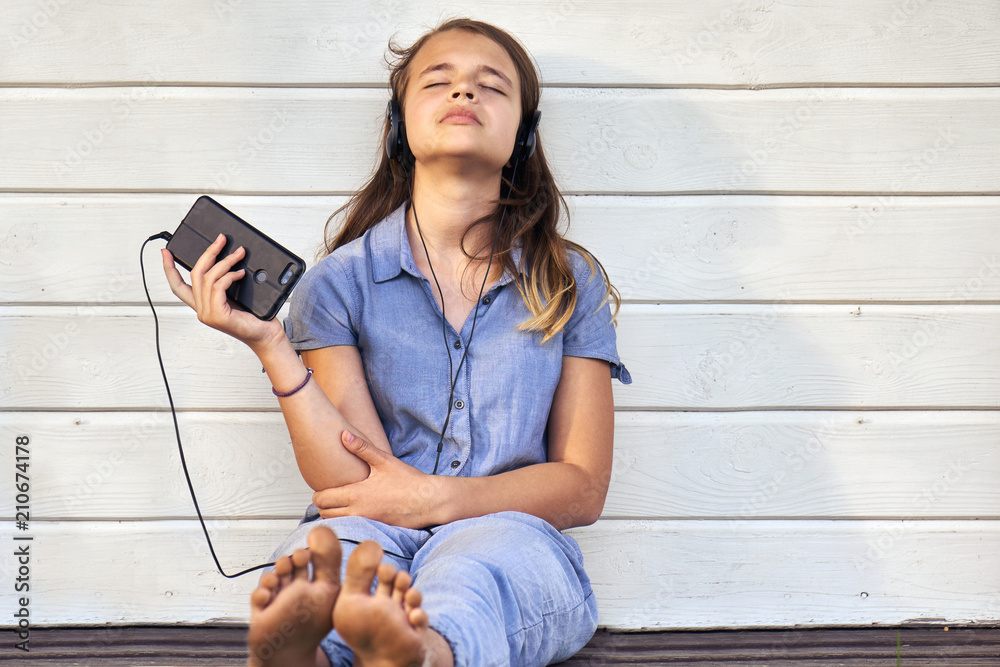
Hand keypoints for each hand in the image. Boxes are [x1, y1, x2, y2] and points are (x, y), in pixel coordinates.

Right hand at [161, 234, 283, 350]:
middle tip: (220, 239)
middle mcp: (201, 310)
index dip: (169, 269)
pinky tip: (240, 273)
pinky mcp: (218, 315)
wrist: (266, 335)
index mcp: (202, 305)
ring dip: (225, 261)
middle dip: (208, 253)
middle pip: (195, 274)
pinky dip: (230, 276)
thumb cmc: (254, 317)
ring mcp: (208, 314)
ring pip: (208, 278)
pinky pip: (218, 287)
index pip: (178, 286)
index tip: (165, 252)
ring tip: (239, 254)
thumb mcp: (235, 296)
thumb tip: (228, 258)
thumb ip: (225, 283)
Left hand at [311, 431, 440, 528]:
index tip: (324, 487)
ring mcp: (366, 524)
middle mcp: (358, 512)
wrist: (430, 502)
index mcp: (357, 495)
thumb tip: (344, 434)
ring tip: (342, 504)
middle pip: (324, 514)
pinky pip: (352, 529)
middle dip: (324, 505)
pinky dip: (348, 522)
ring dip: (335, 515)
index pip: (322, 499)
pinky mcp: (374, 530)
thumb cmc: (409, 481)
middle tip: (331, 495)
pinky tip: (356, 512)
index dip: (318, 493)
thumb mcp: (384, 461)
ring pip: (337, 524)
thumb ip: (362, 448)